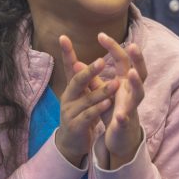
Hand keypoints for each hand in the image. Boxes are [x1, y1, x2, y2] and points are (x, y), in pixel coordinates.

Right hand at [54, 35, 116, 166]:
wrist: (72, 142)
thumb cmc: (81, 113)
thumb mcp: (82, 94)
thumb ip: (84, 79)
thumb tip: (80, 59)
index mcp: (72, 88)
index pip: (68, 67)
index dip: (65, 52)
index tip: (63, 36)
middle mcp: (68, 98)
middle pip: (77, 81)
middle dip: (89, 71)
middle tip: (102, 60)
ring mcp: (70, 112)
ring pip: (86, 100)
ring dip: (101, 92)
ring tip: (115, 84)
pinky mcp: (76, 126)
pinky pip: (88, 116)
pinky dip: (98, 110)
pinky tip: (108, 104)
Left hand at [96, 32, 147, 167]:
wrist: (119, 136)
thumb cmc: (111, 109)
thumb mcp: (101, 91)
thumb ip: (92, 78)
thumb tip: (75, 63)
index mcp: (125, 82)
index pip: (123, 60)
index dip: (114, 47)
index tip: (101, 34)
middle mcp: (132, 91)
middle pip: (140, 72)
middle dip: (138, 59)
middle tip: (133, 45)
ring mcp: (132, 106)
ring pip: (139, 93)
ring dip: (135, 83)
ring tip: (130, 73)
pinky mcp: (126, 123)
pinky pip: (126, 119)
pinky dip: (123, 117)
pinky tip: (119, 116)